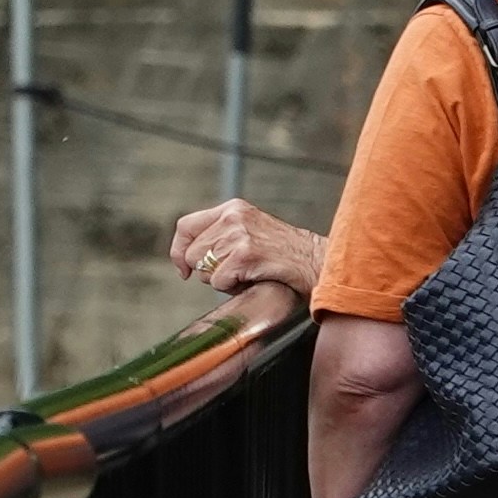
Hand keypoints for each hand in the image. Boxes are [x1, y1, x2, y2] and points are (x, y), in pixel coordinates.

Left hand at [173, 198, 327, 295]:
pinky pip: (218, 282)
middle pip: (192, 253)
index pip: (186, 226)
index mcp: (233, 208)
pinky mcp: (244, 255)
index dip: (179, 250)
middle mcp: (233, 218)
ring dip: (222, 280)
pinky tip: (253, 279)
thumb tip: (189, 259)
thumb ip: (222, 235)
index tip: (184, 268)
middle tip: (235, 273)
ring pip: (203, 270)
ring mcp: (238, 235)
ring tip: (248, 274)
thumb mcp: (252, 231)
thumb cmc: (288, 254)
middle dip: (207, 271)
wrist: (319, 262)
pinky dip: (233, 288)